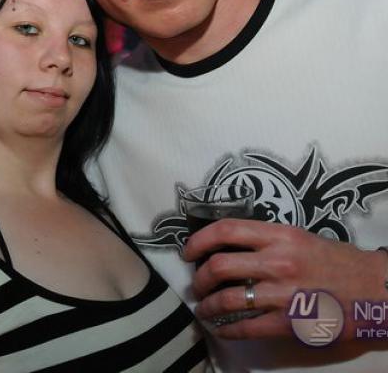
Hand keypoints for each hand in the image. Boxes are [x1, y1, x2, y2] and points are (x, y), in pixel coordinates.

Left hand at [183, 218, 387, 340]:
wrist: (374, 290)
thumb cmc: (335, 260)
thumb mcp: (298, 236)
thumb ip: (264, 239)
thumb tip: (226, 245)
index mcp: (279, 235)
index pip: (226, 230)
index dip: (199, 240)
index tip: (189, 250)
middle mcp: (278, 262)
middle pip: (220, 266)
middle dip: (199, 276)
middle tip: (195, 282)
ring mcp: (283, 295)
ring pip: (228, 299)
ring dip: (207, 304)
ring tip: (203, 306)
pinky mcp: (289, 324)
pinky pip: (247, 327)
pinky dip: (227, 328)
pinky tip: (221, 327)